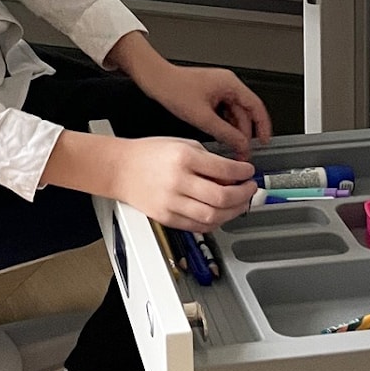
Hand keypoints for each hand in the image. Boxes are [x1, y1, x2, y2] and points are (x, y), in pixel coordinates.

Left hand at [107, 35, 271, 155]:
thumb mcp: (202, 117)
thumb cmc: (174, 89)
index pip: (256, 107)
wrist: (155, 80)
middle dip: (245, 134)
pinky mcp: (208, 95)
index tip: (265, 141)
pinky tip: (220, 137)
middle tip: (243, 152)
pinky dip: (224, 125)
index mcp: (230, 84)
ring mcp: (217, 89)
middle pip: (245, 112)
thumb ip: (225, 133)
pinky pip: (222, 112)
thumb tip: (241, 145)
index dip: (263, 126)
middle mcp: (226, 84)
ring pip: (233, 114)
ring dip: (233, 131)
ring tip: (232, 148)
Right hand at [115, 136, 256, 231]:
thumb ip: (208, 159)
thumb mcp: (182, 144)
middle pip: (222, 197)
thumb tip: (233, 175)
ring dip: (233, 212)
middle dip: (244, 195)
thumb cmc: (148, 153)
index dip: (243, 173)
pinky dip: (215, 222)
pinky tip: (221, 213)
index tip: (249, 173)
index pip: (224, 170)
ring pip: (213, 216)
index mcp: (184, 158)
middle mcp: (178, 181)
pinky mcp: (167, 218)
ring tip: (240, 204)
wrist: (119, 169)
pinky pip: (198, 226)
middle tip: (250, 190)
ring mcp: (172, 202)